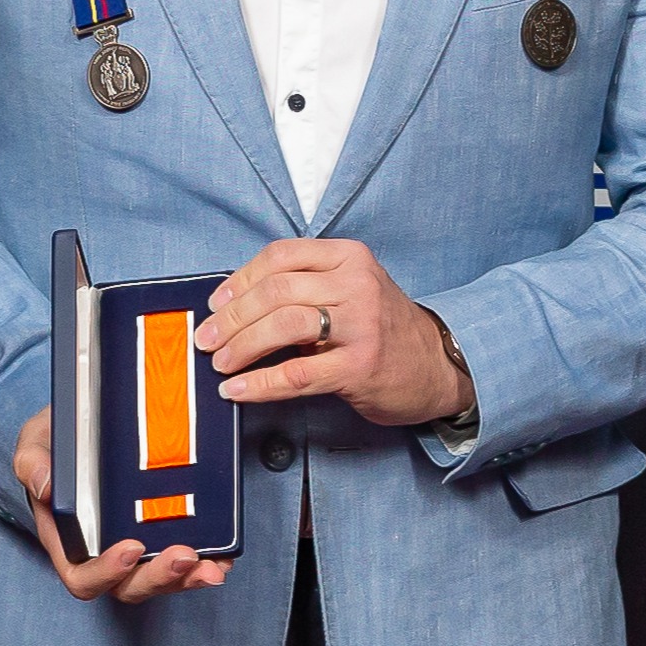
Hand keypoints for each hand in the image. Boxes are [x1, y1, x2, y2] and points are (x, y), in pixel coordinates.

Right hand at [14, 406, 230, 603]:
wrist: (87, 419)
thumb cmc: (57, 439)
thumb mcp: (36, 441)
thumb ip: (31, 462)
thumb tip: (45, 486)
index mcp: (68, 540)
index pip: (82, 576)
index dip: (106, 573)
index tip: (129, 548)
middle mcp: (103, 551)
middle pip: (128, 585)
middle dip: (158, 578)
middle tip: (186, 557)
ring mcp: (135, 543)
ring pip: (160, 577)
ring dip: (188, 578)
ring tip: (213, 567)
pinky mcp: (161, 530)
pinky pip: (183, 557)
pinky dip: (206, 558)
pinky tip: (224, 554)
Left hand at [197, 238, 464, 428]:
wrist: (438, 365)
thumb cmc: (383, 328)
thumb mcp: (351, 290)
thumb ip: (306, 287)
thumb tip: (235, 303)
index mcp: (349, 257)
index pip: (281, 256)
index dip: (240, 279)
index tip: (216, 302)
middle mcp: (356, 284)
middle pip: (276, 291)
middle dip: (231, 317)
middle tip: (207, 338)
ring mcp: (361, 325)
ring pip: (283, 326)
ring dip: (241, 346)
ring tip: (220, 362)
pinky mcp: (360, 366)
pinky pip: (297, 373)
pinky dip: (259, 383)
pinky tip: (238, 389)